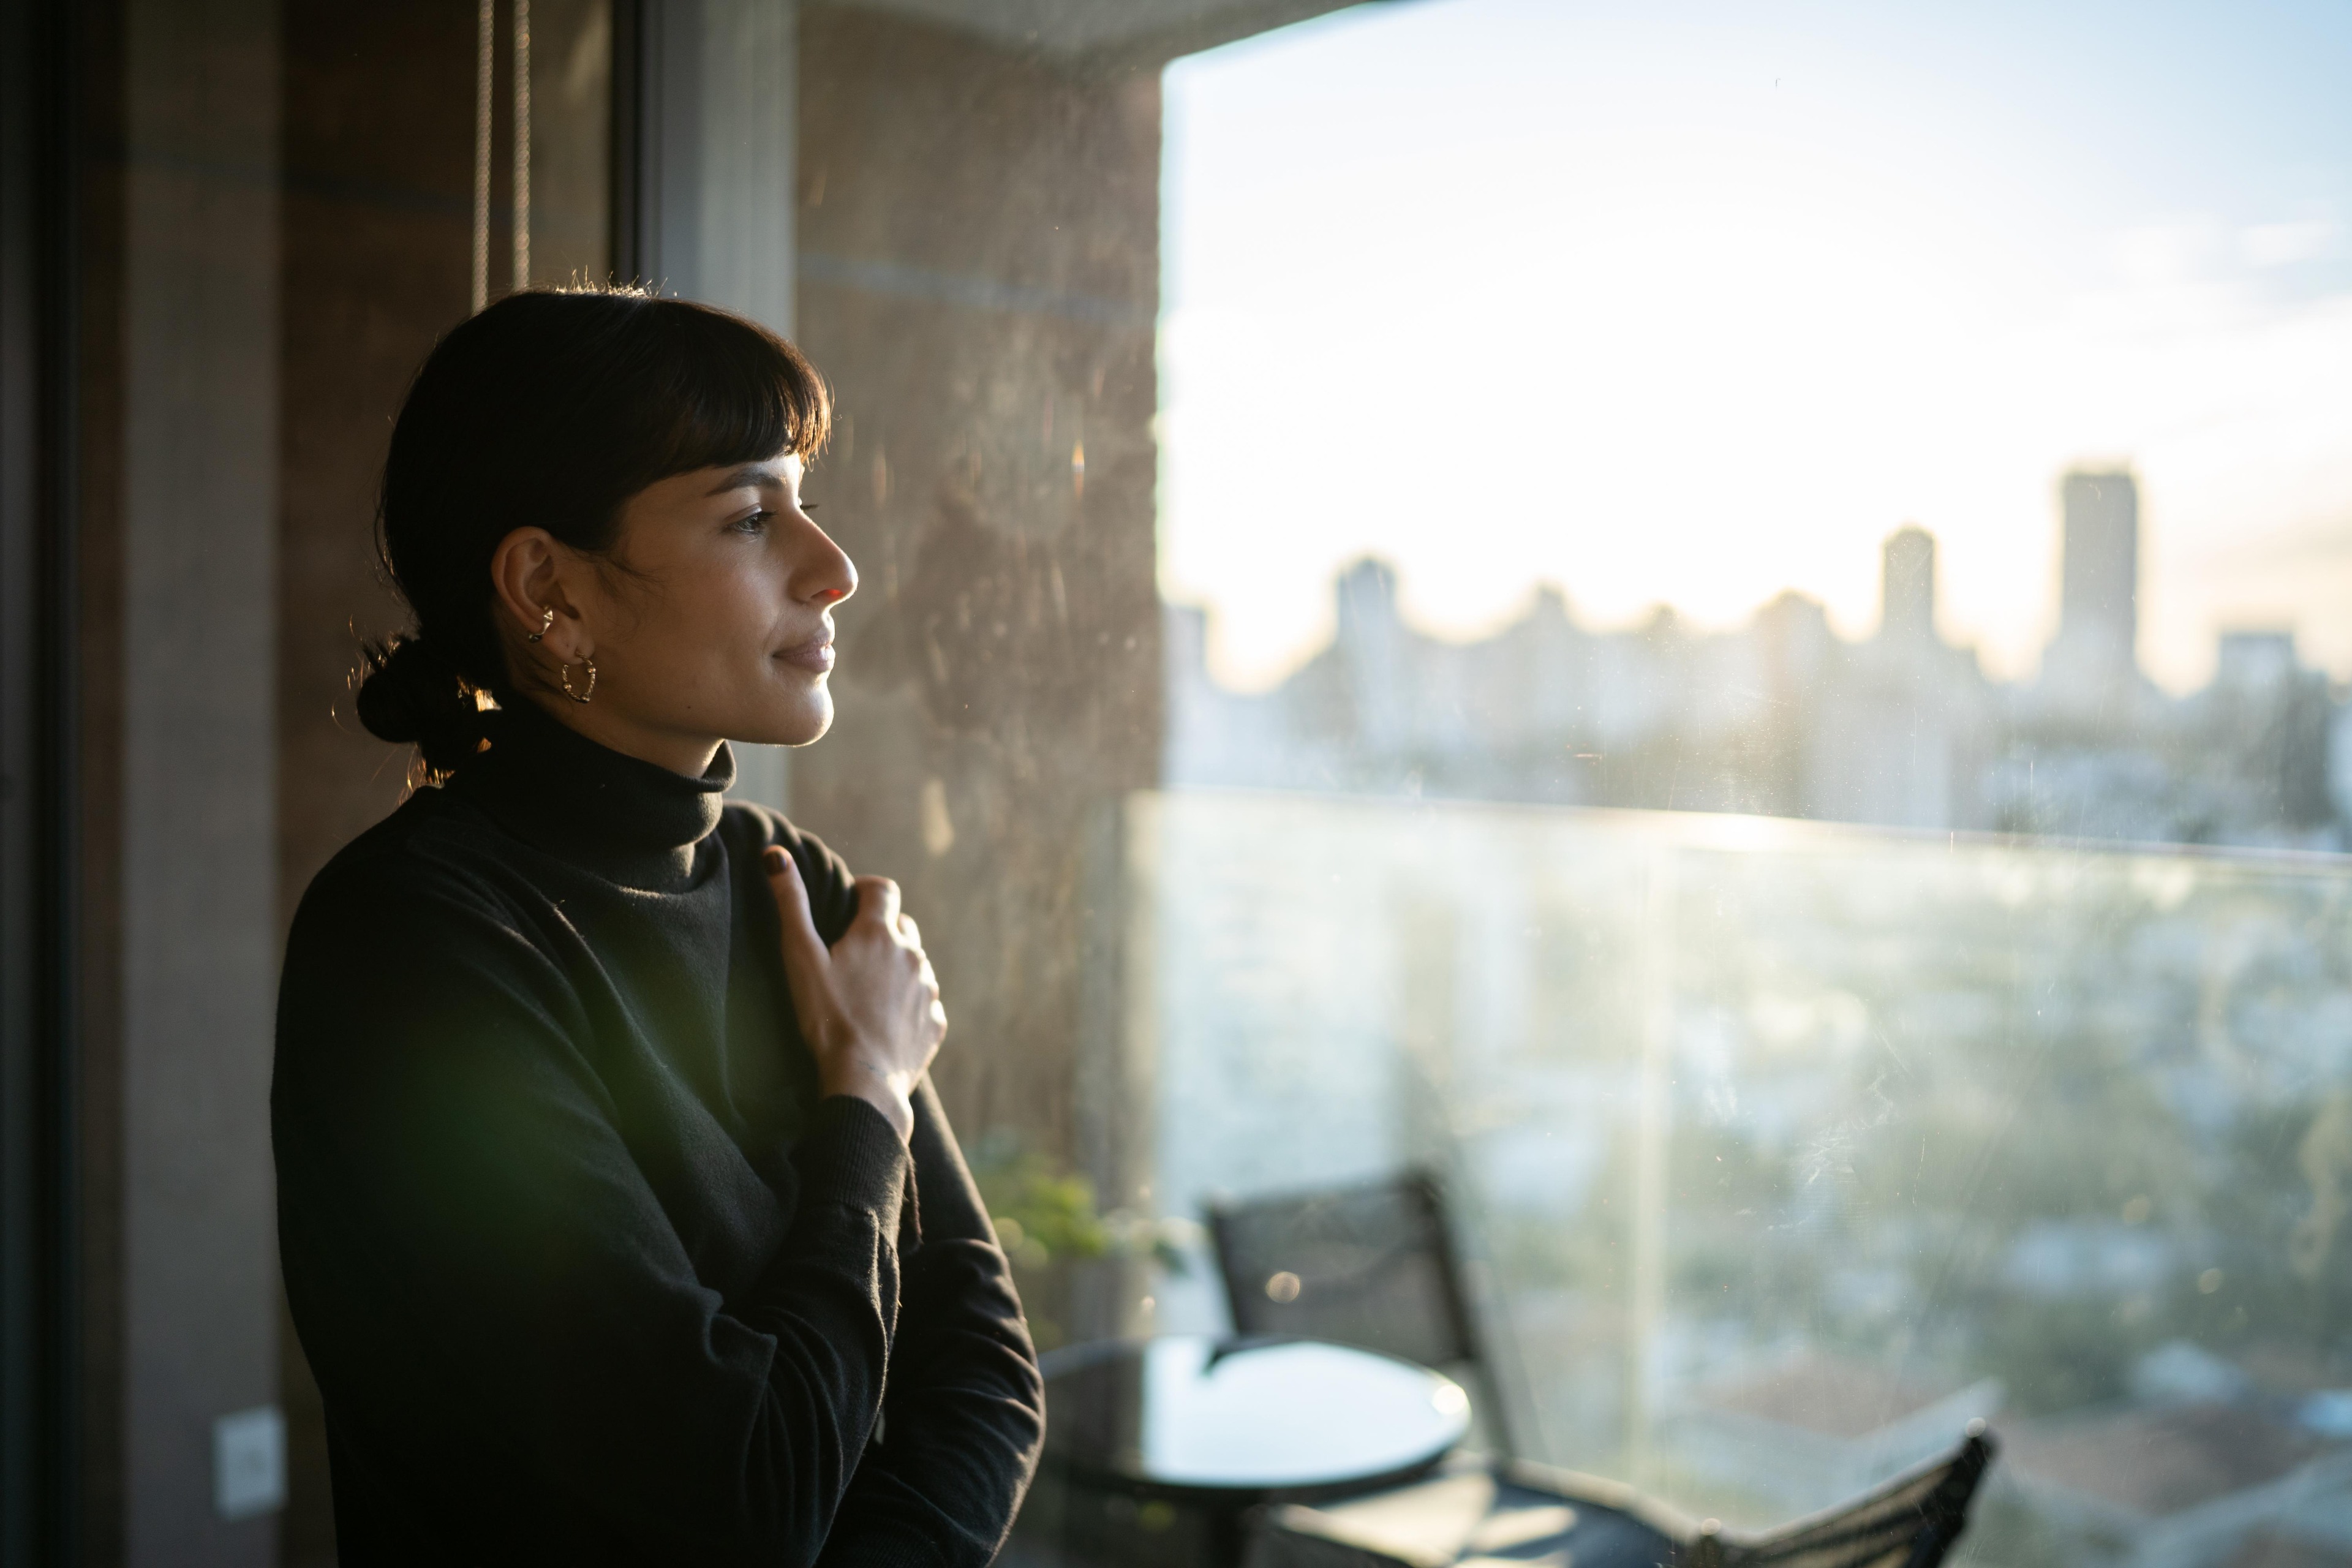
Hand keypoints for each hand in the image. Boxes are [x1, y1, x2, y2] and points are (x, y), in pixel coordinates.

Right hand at [764, 847, 945, 1141]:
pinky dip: (908, 1005)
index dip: (867, 890)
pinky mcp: (936, 1023)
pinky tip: (884, 1022)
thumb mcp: (800, 958)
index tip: (851, 902)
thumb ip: (790, 904)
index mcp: (879, 934)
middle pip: (902, 926)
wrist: (863, 1082)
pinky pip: (925, 1002)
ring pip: (915, 965)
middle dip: (882, 930)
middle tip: (853, 954)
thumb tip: (776, 855)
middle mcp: (912, 955)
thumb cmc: (827, 1019)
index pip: (883, 889)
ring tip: (867, 993)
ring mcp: (928, 990)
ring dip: (896, 969)